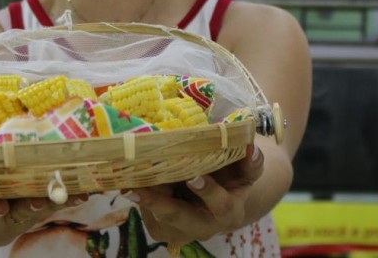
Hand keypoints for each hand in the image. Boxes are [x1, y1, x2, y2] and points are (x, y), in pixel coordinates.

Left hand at [126, 144, 263, 247]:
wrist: (218, 202)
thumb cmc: (231, 178)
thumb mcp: (245, 170)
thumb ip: (250, 161)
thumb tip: (251, 145)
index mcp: (228, 211)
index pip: (221, 204)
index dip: (208, 191)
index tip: (193, 177)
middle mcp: (203, 227)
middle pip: (179, 218)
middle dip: (158, 203)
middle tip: (137, 189)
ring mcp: (179, 232)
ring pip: (156, 215)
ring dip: (142, 196)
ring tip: (126, 176)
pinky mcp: (160, 229)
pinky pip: (145, 212)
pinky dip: (137, 194)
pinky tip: (126, 179)